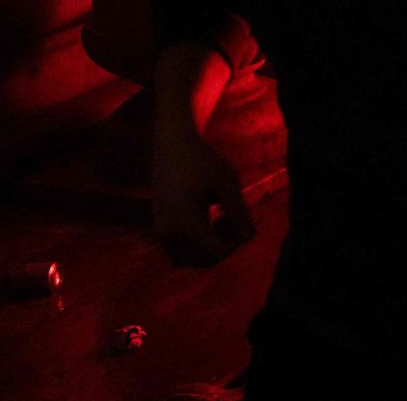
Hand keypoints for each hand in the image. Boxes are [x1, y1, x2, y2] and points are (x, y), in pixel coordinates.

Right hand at [150, 129, 252, 266]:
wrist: (170, 145)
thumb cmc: (202, 159)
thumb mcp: (228, 182)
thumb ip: (239, 212)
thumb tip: (248, 239)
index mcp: (186, 222)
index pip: (217, 253)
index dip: (236, 242)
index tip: (238, 218)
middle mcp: (168, 233)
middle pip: (204, 261)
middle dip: (224, 246)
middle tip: (230, 218)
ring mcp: (160, 232)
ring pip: (191, 259)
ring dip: (209, 247)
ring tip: (219, 219)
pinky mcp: (158, 228)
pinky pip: (180, 251)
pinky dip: (197, 244)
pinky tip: (206, 219)